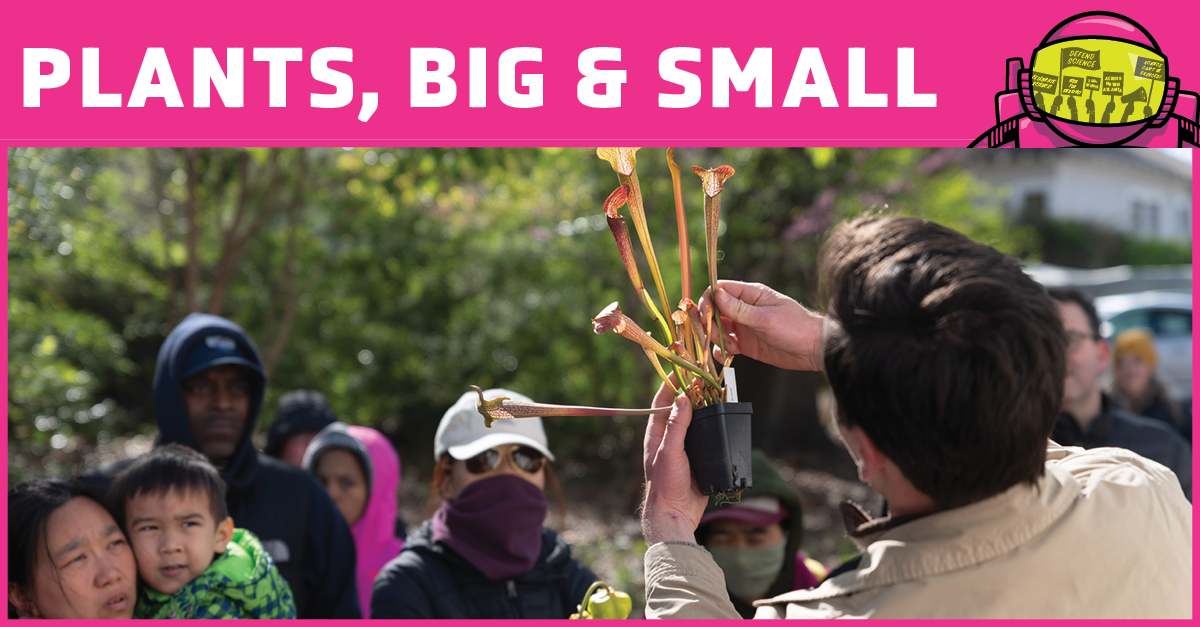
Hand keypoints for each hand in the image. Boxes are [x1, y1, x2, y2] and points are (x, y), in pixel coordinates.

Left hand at [641, 378, 706, 545]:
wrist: (675, 515)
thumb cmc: (666, 484)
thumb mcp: (669, 452)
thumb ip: (676, 426)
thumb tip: (683, 398)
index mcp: (657, 434)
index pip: (663, 401)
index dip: (672, 383)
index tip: (683, 367)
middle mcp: (670, 437)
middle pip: (682, 408)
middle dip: (693, 392)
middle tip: (707, 377)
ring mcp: (685, 447)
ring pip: (697, 421)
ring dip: (707, 408)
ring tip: (718, 392)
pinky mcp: (700, 458)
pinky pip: (709, 437)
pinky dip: (716, 426)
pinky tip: (726, 418)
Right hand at [700, 280, 825, 371]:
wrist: (814, 350)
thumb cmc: (796, 328)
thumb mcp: (766, 318)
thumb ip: (740, 309)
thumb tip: (716, 295)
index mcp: (751, 294)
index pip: (720, 289)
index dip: (708, 300)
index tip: (704, 315)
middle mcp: (745, 309)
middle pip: (715, 309)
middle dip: (709, 322)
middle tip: (713, 334)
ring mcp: (745, 327)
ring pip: (718, 328)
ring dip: (715, 337)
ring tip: (727, 345)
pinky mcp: (747, 344)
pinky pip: (726, 345)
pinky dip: (722, 351)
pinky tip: (728, 355)